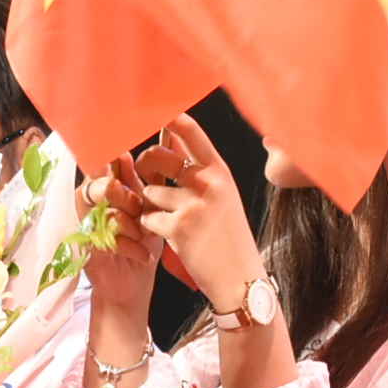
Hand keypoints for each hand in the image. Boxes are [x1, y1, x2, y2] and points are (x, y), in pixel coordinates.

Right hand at [82, 154, 167, 322]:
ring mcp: (86, 226)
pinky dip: (134, 248)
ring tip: (144, 237)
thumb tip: (164, 144)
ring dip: (133, 227)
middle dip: (130, 200)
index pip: (104, 165)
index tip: (126, 158)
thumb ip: (151, 179)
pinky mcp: (88, 248)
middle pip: (105, 186)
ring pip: (110, 212)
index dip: (113, 160)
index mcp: (103, 188)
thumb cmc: (142, 243)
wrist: (133, 284)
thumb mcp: (150, 208)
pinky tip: (144, 255)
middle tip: (141, 213)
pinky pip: (113, 239)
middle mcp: (89, 204)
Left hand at [121, 116, 264, 309]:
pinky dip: (150, 228)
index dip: (170, 118)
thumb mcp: (223, 197)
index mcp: (221, 172)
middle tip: (147, 178)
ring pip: (150, 192)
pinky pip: (148, 217)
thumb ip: (201, 171)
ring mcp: (194, 205)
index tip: (155, 110)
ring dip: (151, 207)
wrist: (241, 278)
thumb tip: (169, 138)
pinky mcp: (179, 227)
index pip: (192, 133)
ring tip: (170, 222)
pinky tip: (166, 237)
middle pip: (159, 156)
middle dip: (146, 166)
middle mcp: (208, 183)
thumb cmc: (230, 238)